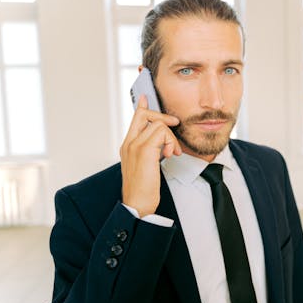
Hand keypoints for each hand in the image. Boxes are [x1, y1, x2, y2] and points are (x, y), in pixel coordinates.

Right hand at [120, 95, 181, 216]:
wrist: (137, 204)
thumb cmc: (143, 189)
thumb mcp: (146, 166)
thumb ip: (151, 152)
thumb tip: (162, 143)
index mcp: (127, 146)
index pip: (134, 119)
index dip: (142, 107)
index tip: (145, 98)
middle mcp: (129, 143)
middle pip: (144, 114)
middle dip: (162, 117)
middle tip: (175, 125)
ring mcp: (135, 146)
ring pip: (157, 124)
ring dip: (171, 136)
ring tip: (173, 152)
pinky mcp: (144, 150)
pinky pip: (161, 133)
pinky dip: (170, 142)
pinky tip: (170, 154)